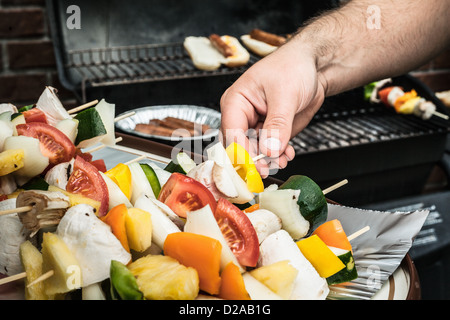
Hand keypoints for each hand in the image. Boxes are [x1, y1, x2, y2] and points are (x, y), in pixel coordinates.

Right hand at [220, 39, 325, 176]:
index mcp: (235, 101)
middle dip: (254, 159)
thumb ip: (277, 125)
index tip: (255, 166)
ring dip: (268, 160)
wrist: (313, 66)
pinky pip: (269, 151)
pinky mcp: (270, 132)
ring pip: (254, 152)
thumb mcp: (285, 95)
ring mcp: (256, 125)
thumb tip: (269, 150)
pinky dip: (278, 156)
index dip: (242, 152)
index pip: (232, 133)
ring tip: (283, 159)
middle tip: (268, 169)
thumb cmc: (293, 66)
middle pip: (239, 146)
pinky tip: (288, 153)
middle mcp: (242, 116)